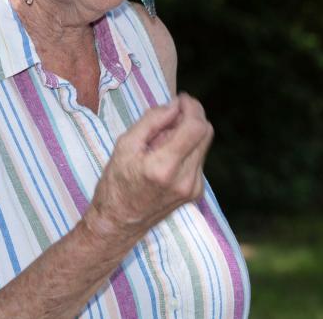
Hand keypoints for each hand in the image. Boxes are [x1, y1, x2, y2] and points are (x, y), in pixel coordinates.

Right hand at [83, 93, 213, 243]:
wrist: (118, 223)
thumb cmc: (116, 183)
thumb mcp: (125, 145)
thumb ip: (153, 120)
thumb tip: (175, 105)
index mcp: (164, 167)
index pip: (196, 126)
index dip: (192, 107)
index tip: (180, 99)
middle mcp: (184, 179)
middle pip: (206, 132)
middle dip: (192, 116)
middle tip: (171, 115)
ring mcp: (193, 188)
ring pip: (204, 144)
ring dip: (189, 133)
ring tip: (163, 140)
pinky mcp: (196, 192)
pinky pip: (199, 158)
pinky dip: (187, 148)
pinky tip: (167, 155)